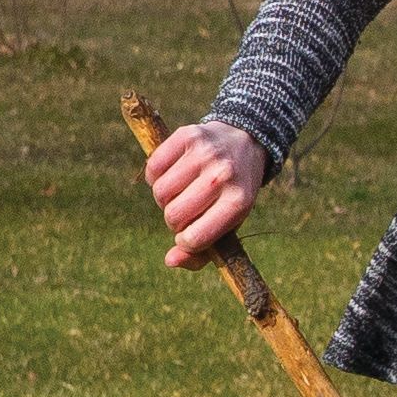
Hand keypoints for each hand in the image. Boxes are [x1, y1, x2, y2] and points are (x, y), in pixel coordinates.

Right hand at [145, 119, 269, 268]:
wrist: (244, 141)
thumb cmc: (231, 192)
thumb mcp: (228, 224)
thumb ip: (201, 253)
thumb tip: (170, 261)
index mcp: (238, 202)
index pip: (193, 238)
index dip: (185, 240)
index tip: (191, 232)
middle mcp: (223, 176)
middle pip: (173, 216)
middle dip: (175, 219)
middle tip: (188, 209)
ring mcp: (205, 153)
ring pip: (160, 193)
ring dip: (165, 198)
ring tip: (181, 192)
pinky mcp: (187, 135)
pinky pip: (153, 168)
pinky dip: (155, 176)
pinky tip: (172, 174)